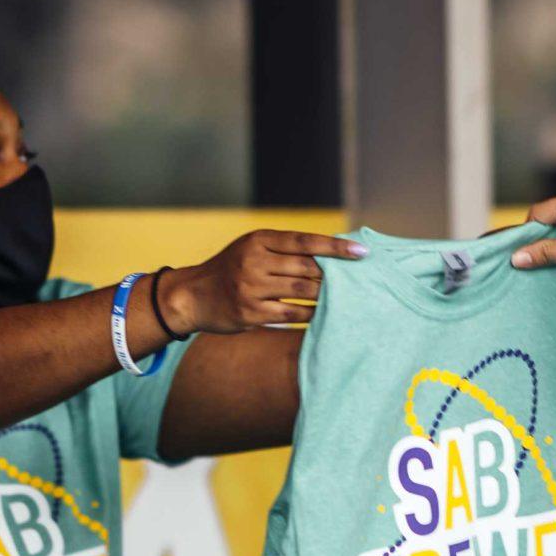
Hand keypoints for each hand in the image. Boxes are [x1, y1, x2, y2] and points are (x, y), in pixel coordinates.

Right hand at [157, 229, 365, 334]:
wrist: (193, 295)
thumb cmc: (232, 269)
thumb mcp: (252, 248)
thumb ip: (285, 249)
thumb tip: (331, 254)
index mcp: (258, 240)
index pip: (305, 241)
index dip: (336, 246)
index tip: (361, 252)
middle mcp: (254, 261)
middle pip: (307, 267)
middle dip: (333, 275)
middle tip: (356, 280)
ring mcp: (251, 288)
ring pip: (303, 292)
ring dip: (326, 295)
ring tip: (343, 297)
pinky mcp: (251, 313)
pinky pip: (292, 315)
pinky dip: (311, 315)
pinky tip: (323, 314)